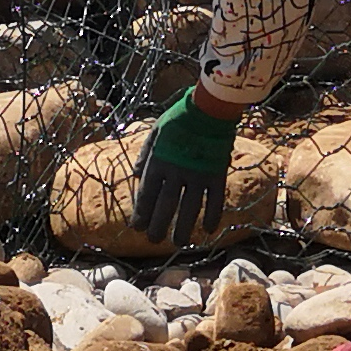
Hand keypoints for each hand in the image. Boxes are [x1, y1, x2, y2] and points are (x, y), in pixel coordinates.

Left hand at [132, 91, 239, 247]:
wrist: (209, 108)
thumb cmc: (179, 118)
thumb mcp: (154, 131)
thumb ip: (144, 154)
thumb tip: (135, 174)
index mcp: (158, 162)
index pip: (147, 195)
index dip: (141, 214)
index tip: (137, 228)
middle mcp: (176, 172)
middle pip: (165, 206)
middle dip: (158, 226)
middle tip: (154, 241)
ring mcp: (197, 174)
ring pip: (189, 208)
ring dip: (183, 227)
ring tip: (178, 243)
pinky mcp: (216, 174)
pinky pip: (214, 200)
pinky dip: (212, 216)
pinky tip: (208, 231)